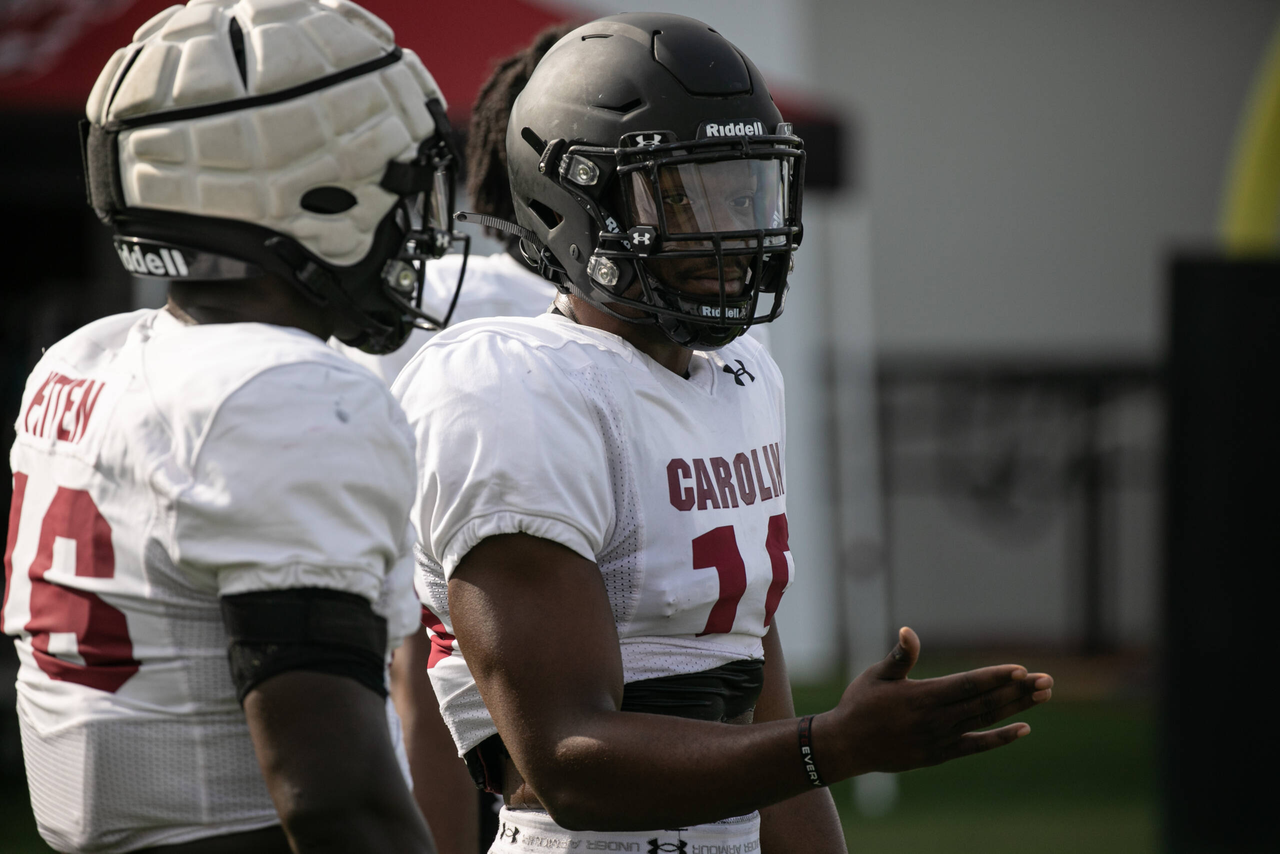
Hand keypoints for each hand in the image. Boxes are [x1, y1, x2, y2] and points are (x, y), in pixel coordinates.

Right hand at [818, 627, 1051, 777]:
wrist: (847, 746)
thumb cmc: (860, 704)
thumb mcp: (876, 675)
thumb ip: (899, 657)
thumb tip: (908, 632)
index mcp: (921, 696)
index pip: (966, 685)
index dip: (995, 678)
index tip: (1020, 670)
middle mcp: (935, 720)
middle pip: (984, 704)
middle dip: (1017, 691)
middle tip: (1046, 681)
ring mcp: (940, 740)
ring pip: (985, 721)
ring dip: (1016, 709)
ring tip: (1042, 696)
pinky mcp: (940, 754)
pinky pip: (976, 746)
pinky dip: (1000, 738)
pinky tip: (1023, 728)